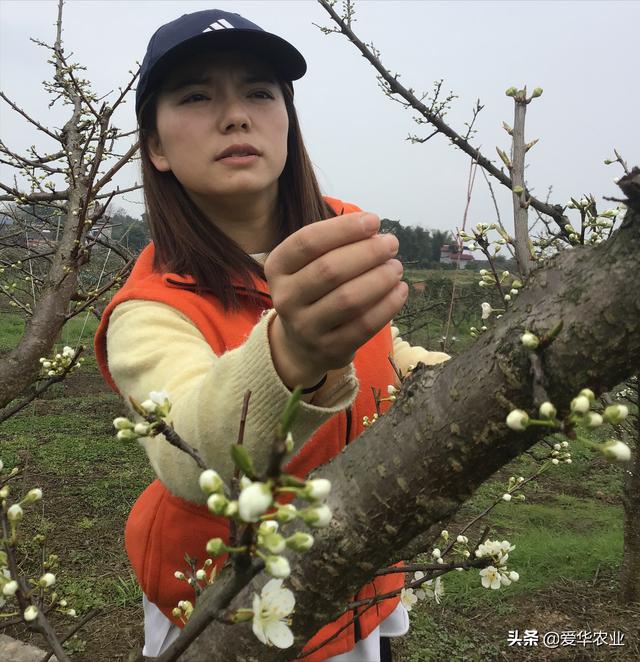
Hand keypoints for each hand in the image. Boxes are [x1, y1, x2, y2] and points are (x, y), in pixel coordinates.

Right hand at [264, 212, 407, 387]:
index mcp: (278, 268)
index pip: (308, 242)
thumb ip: (334, 243)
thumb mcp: (309, 264)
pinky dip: (388, 305)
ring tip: (396, 267)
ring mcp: (306, 327)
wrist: (301, 343)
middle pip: (330, 269)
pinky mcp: (330, 348)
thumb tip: (373, 229)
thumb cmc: (313, 289)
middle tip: (391, 244)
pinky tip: (400, 290)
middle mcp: (286, 298)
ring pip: (349, 299)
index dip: (344, 229)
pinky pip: (364, 325)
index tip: (374, 221)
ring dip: (380, 278)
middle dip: (368, 252)